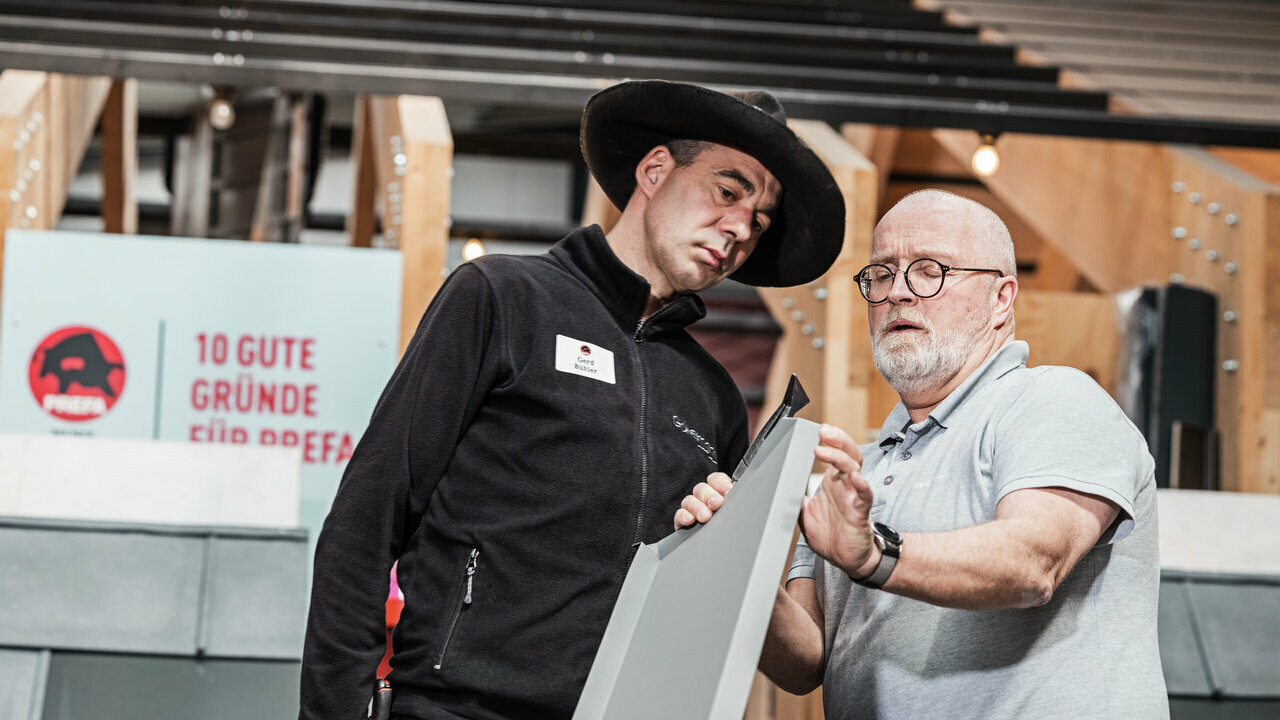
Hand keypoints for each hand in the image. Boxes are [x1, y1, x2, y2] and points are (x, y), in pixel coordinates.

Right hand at [674, 472, 733, 528]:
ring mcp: (693, 510)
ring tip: (705, 516)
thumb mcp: (736, 514)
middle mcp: (705, 500)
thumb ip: (736, 504)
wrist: (719, 554)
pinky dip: (683, 515)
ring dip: (697, 506)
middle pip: (702, 489)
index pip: (716, 480)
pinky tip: (690, 520)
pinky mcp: (683, 522)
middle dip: (709, 496)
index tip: (727, 491)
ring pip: (690, 500)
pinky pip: (679, 514)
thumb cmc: (731, 532)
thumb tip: (739, 497)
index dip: (720, 483)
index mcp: (719, 494)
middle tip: (716, 504)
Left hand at [800, 425, 879, 578]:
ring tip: (823, 449)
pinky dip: (862, 485)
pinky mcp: (860, 512)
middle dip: (837, 439)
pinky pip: (864, 495)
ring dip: (840, 456)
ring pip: (855, 468)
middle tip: (823, 430)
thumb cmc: (829, 534)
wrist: (846, 559)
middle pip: (848, 453)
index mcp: (833, 483)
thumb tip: (774, 486)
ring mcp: (854, 497)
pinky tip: (855, 478)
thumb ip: (793, 497)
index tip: (816, 430)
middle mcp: (845, 485)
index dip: (829, 440)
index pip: (835, 453)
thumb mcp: (803, 512)